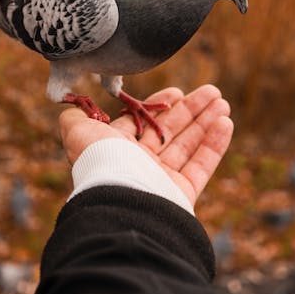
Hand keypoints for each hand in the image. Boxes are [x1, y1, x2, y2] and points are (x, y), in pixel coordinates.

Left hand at [59, 84, 232, 208]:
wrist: (119, 201)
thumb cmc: (100, 161)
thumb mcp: (79, 132)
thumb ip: (75, 118)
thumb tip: (69, 104)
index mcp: (117, 150)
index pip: (142, 124)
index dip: (160, 107)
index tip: (176, 92)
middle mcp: (139, 165)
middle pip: (170, 132)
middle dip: (191, 110)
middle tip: (211, 92)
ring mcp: (161, 180)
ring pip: (189, 146)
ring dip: (206, 122)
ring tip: (222, 102)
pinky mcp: (181, 194)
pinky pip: (202, 165)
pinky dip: (215, 144)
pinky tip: (225, 122)